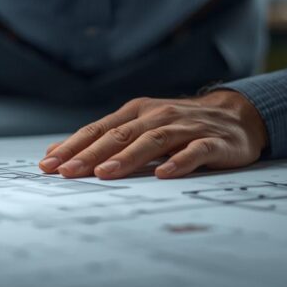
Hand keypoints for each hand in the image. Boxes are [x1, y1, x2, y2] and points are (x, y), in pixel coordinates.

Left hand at [38, 90, 267, 178]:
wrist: (237, 116)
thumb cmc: (180, 126)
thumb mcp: (140, 127)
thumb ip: (104, 139)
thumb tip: (56, 154)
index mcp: (137, 113)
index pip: (99, 130)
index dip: (73, 146)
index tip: (49, 165)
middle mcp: (158, 116)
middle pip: (119, 135)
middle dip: (90, 154)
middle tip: (66, 172)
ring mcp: (186, 127)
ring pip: (152, 141)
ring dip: (127, 158)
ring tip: (105, 174)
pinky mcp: (213, 141)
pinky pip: (194, 151)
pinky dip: (178, 161)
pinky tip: (164, 174)